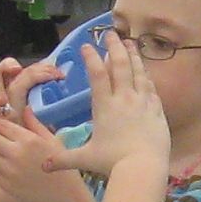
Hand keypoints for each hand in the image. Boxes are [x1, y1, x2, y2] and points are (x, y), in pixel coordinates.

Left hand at [0, 115, 79, 201]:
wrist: (64, 198)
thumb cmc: (63, 166)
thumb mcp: (53, 141)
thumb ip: (35, 124)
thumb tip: (25, 109)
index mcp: (29, 140)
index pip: (0, 125)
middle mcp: (16, 154)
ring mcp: (8, 171)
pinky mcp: (5, 185)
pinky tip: (5, 166)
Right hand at [76, 35, 170, 178]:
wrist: (143, 167)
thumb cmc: (112, 163)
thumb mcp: (85, 159)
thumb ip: (63, 159)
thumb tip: (43, 166)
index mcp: (105, 106)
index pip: (97, 74)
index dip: (91, 57)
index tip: (86, 45)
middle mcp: (124, 99)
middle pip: (120, 65)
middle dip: (114, 47)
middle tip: (110, 33)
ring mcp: (143, 103)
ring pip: (138, 72)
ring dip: (133, 56)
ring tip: (130, 43)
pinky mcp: (157, 111)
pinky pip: (152, 88)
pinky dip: (147, 77)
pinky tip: (146, 72)